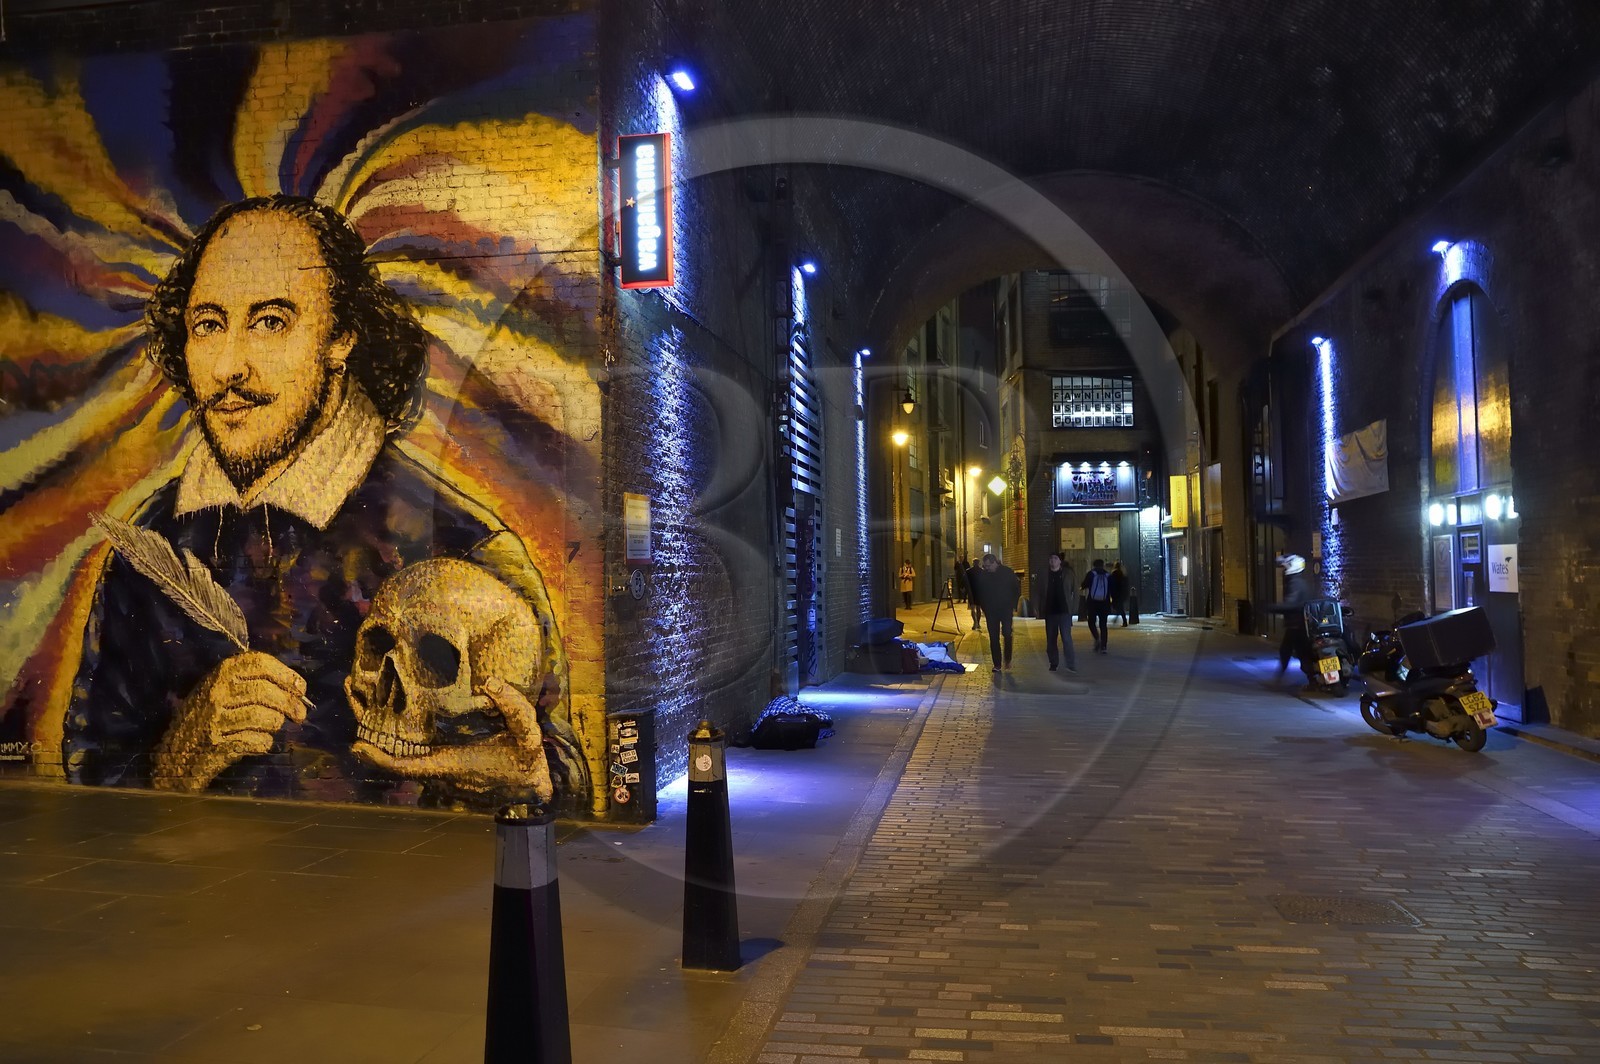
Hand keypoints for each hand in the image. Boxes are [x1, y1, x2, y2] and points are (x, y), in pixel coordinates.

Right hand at [153, 651, 306, 791]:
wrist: (176, 755)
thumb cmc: (206, 718)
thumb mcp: (223, 690)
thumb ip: (253, 682)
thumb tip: (296, 688)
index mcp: (221, 673)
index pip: (261, 663)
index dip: (286, 675)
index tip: (301, 688)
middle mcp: (217, 692)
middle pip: (266, 692)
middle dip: (290, 704)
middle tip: (300, 715)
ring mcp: (216, 718)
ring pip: (265, 717)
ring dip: (275, 725)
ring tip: (271, 728)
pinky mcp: (218, 743)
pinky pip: (257, 741)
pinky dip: (264, 743)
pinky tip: (258, 743)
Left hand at [351, 677, 552, 802]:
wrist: (532, 791)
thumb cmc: (527, 762)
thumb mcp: (528, 733)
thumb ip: (513, 706)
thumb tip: (489, 681)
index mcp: (453, 764)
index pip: (408, 767)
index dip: (380, 760)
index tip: (357, 746)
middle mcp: (441, 773)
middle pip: (396, 762)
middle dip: (373, 741)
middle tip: (353, 702)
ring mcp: (441, 776)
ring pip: (403, 761)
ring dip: (383, 741)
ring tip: (365, 704)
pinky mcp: (445, 773)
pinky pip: (414, 761)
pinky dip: (397, 746)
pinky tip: (394, 721)